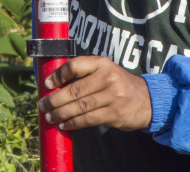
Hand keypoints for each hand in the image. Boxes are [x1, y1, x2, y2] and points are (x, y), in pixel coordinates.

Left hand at [37, 56, 152, 130]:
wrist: (147, 100)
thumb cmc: (119, 85)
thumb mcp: (106, 71)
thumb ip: (85, 74)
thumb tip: (55, 85)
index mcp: (102, 63)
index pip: (75, 65)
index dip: (58, 75)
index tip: (47, 84)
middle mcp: (107, 77)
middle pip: (74, 90)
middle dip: (54, 100)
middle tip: (42, 105)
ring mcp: (112, 96)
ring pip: (79, 106)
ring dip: (61, 114)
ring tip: (50, 117)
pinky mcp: (114, 113)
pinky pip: (88, 119)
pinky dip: (74, 123)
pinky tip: (65, 125)